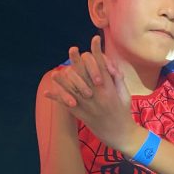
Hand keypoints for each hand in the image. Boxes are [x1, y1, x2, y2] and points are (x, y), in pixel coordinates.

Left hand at [46, 37, 136, 151]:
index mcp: (110, 88)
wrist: (121, 134)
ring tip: (55, 73)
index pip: (102, 66)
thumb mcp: (125, 94)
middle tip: (72, 49)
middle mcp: (98, 95)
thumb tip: (110, 66)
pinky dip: (57, 99)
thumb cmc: (123, 112)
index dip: (97, 51)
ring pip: (72, 89)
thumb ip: (117, 80)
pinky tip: (48, 93)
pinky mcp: (82, 115)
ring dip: (62, 80)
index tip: (94, 39)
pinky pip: (67, 105)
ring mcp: (89, 105)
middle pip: (85, 74)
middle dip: (77, 60)